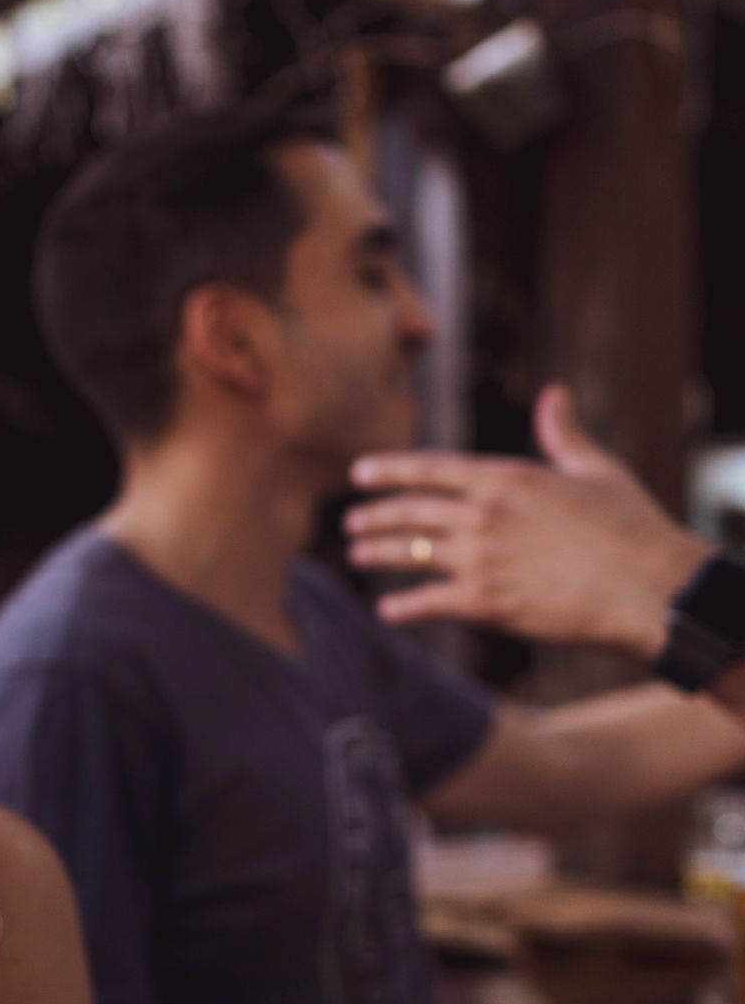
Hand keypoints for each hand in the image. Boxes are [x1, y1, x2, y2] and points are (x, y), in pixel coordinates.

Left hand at [347, 384, 710, 656]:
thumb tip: (554, 393)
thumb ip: (563, 434)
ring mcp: (480, 559)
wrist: (651, 588)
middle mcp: (484, 515)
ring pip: (410, 554)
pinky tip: (387, 610)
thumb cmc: (632, 527)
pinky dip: (403, 607)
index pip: (429, 468)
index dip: (389, 470)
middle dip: (375, 516)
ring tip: (358, 554)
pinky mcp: (486, 602)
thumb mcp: (596, 470)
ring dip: (378, 553)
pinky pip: (428, 602)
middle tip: (352, 522)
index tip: (359, 473)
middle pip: (410, 512)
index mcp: (506, 479)